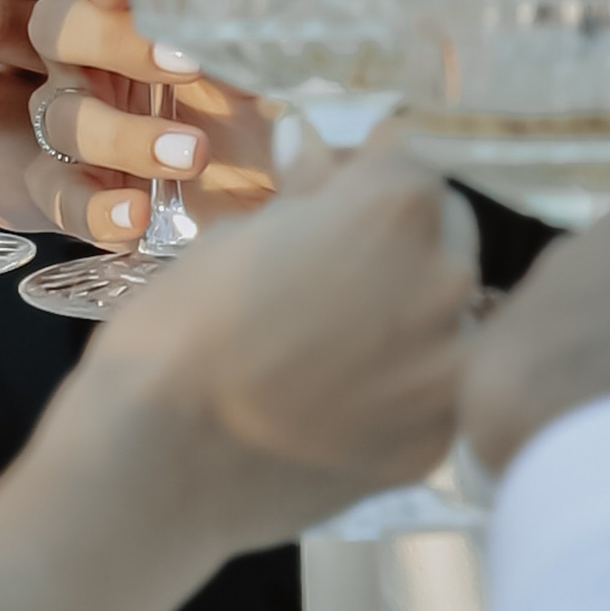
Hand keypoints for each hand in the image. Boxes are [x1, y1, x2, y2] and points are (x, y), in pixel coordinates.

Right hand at [59, 137, 475, 552]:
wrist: (159, 465)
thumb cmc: (179, 332)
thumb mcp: (236, 238)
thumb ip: (306, 194)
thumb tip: (319, 145)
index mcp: (397, 207)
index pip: (408, 161)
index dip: (365, 175)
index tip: (334, 192)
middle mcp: (447, 279)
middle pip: (446, 234)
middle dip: (401, 240)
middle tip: (331, 273)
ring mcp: (450, 368)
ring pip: (449, 317)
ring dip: (409, 315)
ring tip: (333, 344)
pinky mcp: (437, 441)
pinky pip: (434, 393)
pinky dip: (402, 389)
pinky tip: (341, 401)